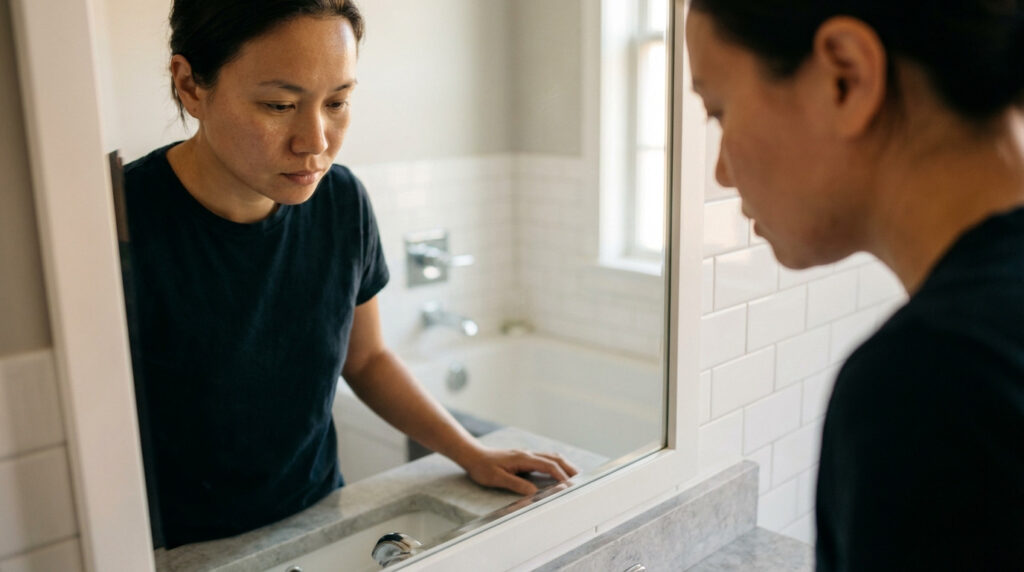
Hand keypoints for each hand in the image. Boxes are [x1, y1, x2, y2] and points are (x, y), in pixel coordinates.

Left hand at [458, 446, 579, 495]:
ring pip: (551, 456)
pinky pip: (544, 458)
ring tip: (574, 475)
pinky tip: (557, 470)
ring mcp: (526, 454)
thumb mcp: (497, 478)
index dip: (561, 476)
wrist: (472, 455)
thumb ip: (516, 485)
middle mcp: (527, 454)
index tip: (570, 486)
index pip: (549, 466)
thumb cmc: (482, 467)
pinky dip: (555, 464)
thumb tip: (534, 492)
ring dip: (564, 465)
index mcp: (524, 458)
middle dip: (569, 468)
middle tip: (581, 480)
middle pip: (554, 458)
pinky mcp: (523, 457)